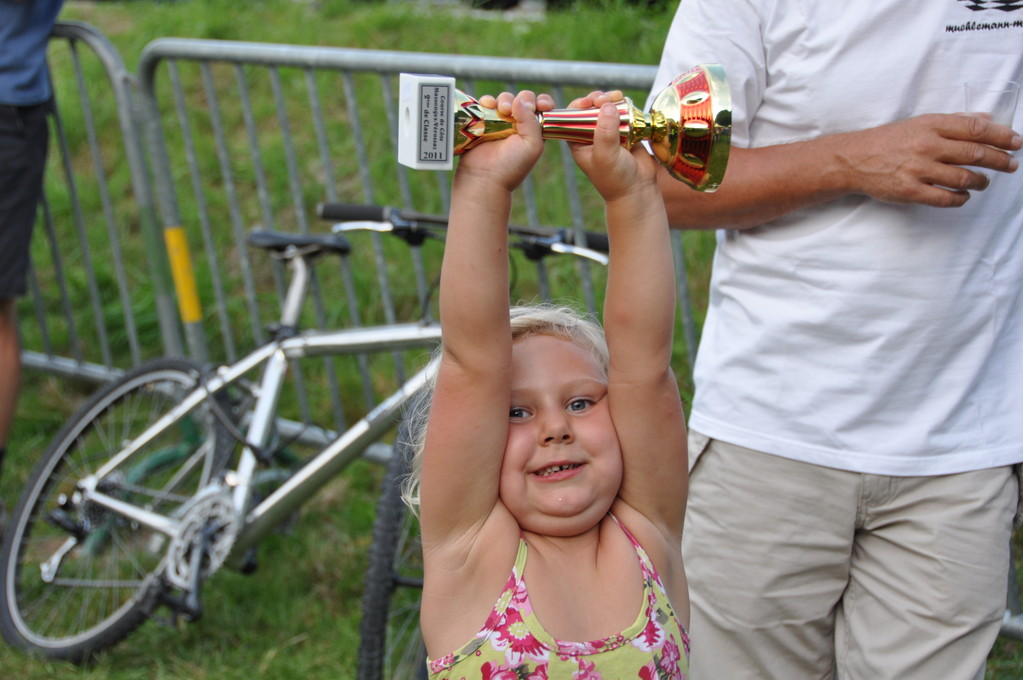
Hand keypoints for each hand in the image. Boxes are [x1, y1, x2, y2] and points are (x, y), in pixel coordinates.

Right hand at [456, 90, 551, 191]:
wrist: (484, 178)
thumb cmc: (511, 166)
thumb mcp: (531, 146)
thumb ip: (531, 122)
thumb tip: (519, 101)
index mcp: (535, 129)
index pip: (543, 107)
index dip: (543, 102)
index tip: (540, 105)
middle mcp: (519, 123)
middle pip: (524, 99)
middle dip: (523, 99)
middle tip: (515, 110)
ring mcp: (500, 121)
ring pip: (506, 98)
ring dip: (505, 99)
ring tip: (502, 110)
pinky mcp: (483, 120)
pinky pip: (486, 103)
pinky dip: (487, 100)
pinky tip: (488, 105)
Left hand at [567, 90, 658, 201]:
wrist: (638, 190)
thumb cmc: (616, 178)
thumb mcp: (606, 157)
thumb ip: (605, 133)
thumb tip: (607, 106)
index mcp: (578, 142)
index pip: (572, 117)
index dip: (579, 105)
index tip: (589, 102)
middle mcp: (592, 135)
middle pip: (590, 108)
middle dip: (597, 99)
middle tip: (605, 99)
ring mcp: (609, 131)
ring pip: (607, 107)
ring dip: (612, 99)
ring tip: (617, 97)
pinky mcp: (626, 130)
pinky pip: (624, 112)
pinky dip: (625, 105)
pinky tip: (627, 102)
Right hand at [835, 113, 1020, 206]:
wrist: (855, 159)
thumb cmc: (888, 140)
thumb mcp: (920, 123)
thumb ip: (953, 122)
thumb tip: (985, 118)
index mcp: (931, 125)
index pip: (976, 129)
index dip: (1001, 136)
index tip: (1016, 142)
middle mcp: (927, 145)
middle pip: (975, 154)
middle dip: (999, 160)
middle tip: (1011, 164)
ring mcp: (918, 169)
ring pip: (964, 178)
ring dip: (981, 181)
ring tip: (985, 182)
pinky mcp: (910, 191)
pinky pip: (945, 198)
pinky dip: (960, 198)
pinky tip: (965, 196)